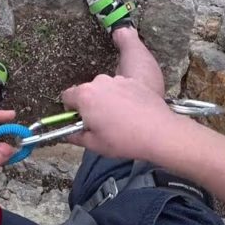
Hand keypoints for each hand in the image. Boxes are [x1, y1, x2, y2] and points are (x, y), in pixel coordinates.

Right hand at [60, 75, 183, 160]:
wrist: (158, 132)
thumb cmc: (125, 139)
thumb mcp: (94, 144)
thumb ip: (76, 137)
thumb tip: (69, 135)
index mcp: (85, 96)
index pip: (66, 96)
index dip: (70, 109)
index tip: (79, 119)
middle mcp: (99, 83)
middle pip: (86, 91)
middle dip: (89, 104)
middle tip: (100, 122)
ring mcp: (118, 80)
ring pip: (104, 89)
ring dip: (106, 100)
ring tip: (119, 119)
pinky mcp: (133, 82)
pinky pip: (121, 88)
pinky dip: (122, 98)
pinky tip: (131, 113)